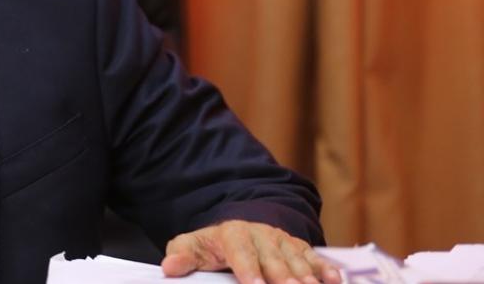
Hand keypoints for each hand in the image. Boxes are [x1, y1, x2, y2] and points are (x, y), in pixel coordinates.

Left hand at [161, 220, 341, 283]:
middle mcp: (262, 235)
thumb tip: (169, 267)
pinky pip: (315, 258)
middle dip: (283, 277)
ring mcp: (283, 241)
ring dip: (306, 276)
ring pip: (297, 259)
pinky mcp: (300, 248)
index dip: (249, 270)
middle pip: (274, 259)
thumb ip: (182, 256)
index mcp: (234, 234)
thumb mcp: (194, 246)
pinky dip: (326, 269)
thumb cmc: (214, 244)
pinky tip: (335, 280)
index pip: (241, 253)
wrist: (240, 225)